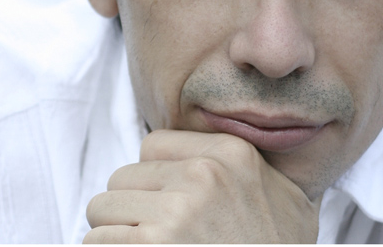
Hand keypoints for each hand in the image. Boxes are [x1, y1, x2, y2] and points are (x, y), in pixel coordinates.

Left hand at [84, 129, 320, 242]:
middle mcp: (203, 175)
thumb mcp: (286, 199)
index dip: (153, 178)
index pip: (153, 144)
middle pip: (122, 176)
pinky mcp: (151, 246)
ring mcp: (175, 212)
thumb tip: (213, 156)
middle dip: (130, 207)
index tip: (165, 203)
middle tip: (154, 235)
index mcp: (231, 153)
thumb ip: (250, 168)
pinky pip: (96, 240)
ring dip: (114, 233)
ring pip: (102, 207)